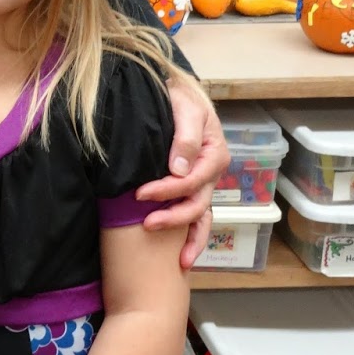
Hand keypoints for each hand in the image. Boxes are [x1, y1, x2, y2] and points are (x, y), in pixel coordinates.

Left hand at [134, 79, 227, 269]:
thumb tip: (179, 169)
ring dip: (190, 239)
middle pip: (197, 203)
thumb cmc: (180, 97)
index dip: (167, 190)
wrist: (173, 94)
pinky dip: (192, 237)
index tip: (140, 194)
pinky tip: (182, 257)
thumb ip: (184, 136)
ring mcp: (204, 184)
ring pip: (202, 217)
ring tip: (179, 260)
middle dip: (173, 217)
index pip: (192, 180)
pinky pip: (197, 218)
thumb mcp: (185, 107)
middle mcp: (212, 173)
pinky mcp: (193, 189)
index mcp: (214, 154)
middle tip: (147, 223)